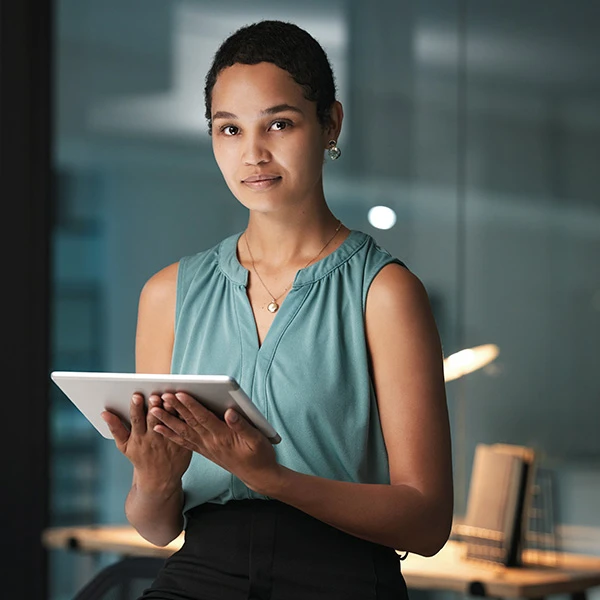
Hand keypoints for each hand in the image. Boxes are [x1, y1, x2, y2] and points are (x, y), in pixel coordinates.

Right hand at [101, 393, 191, 488]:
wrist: (159, 480)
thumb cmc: (140, 458)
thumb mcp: (124, 446)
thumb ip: (115, 428)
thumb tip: (104, 412)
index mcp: (139, 437)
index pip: (136, 420)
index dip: (136, 408)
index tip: (136, 396)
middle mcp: (154, 438)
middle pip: (154, 419)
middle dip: (154, 407)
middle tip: (154, 396)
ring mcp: (169, 440)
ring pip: (169, 422)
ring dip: (169, 410)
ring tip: (169, 399)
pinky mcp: (182, 442)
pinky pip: (183, 427)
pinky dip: (183, 417)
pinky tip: (183, 407)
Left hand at [150, 392, 280, 493]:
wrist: (258, 476)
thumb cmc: (260, 454)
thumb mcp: (257, 439)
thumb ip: (242, 425)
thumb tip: (230, 411)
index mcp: (223, 436)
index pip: (203, 417)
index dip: (191, 405)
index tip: (179, 393)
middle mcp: (210, 442)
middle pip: (189, 422)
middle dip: (174, 408)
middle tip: (161, 396)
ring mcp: (206, 447)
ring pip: (183, 432)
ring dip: (167, 420)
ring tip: (153, 410)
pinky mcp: (204, 451)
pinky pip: (184, 442)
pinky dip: (171, 434)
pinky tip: (160, 428)